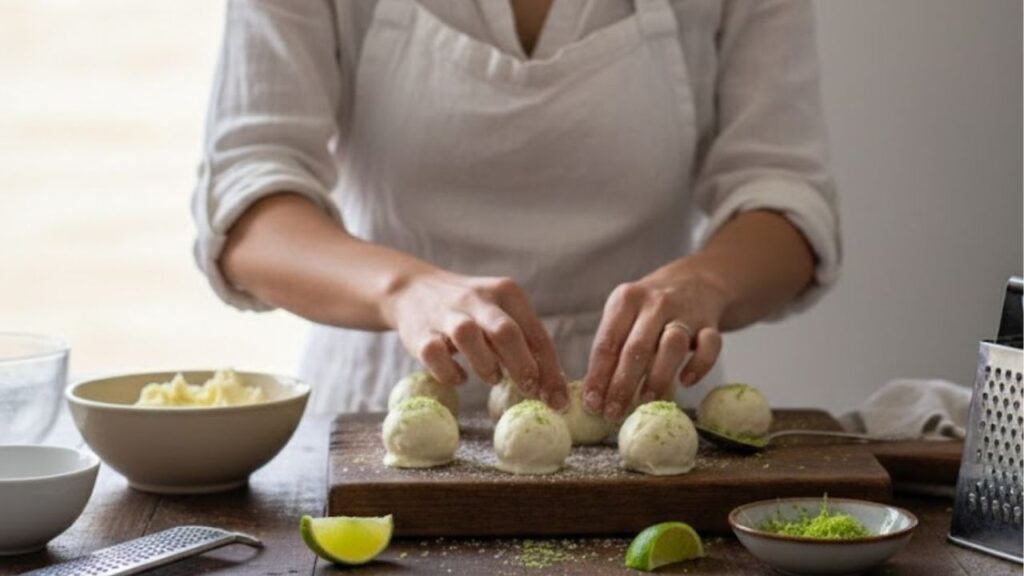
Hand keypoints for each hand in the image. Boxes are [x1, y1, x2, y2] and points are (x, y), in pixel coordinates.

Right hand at [384, 270, 567, 408]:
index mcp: (506, 293)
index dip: (550, 370)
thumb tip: (552, 386)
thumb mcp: (500, 314)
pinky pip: (434, 353)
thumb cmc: (470, 311)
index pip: (536, 333)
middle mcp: (478, 298)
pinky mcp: (420, 332)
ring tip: (493, 377)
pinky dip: (449, 372)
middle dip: (522, 365)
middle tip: (529, 390)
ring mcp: (447, 313)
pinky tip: (459, 378)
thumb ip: (523, 342)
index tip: (558, 401)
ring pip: (468, 335)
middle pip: (505, 331)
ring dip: (485, 364)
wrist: (413, 289)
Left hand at [582, 263, 728, 419]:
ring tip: (646, 400)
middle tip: (613, 413)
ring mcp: (685, 311)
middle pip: (636, 347)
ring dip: (658, 376)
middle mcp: (655, 303)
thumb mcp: (625, 314)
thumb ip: (612, 347)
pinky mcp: (710, 323)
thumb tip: (594, 394)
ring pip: (672, 345)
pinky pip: (710, 345)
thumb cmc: (649, 308)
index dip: (598, 376)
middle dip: (622, 384)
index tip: (591, 404)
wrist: (696, 281)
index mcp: (626, 300)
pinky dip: (699, 365)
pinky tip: (686, 382)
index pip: (607, 343)